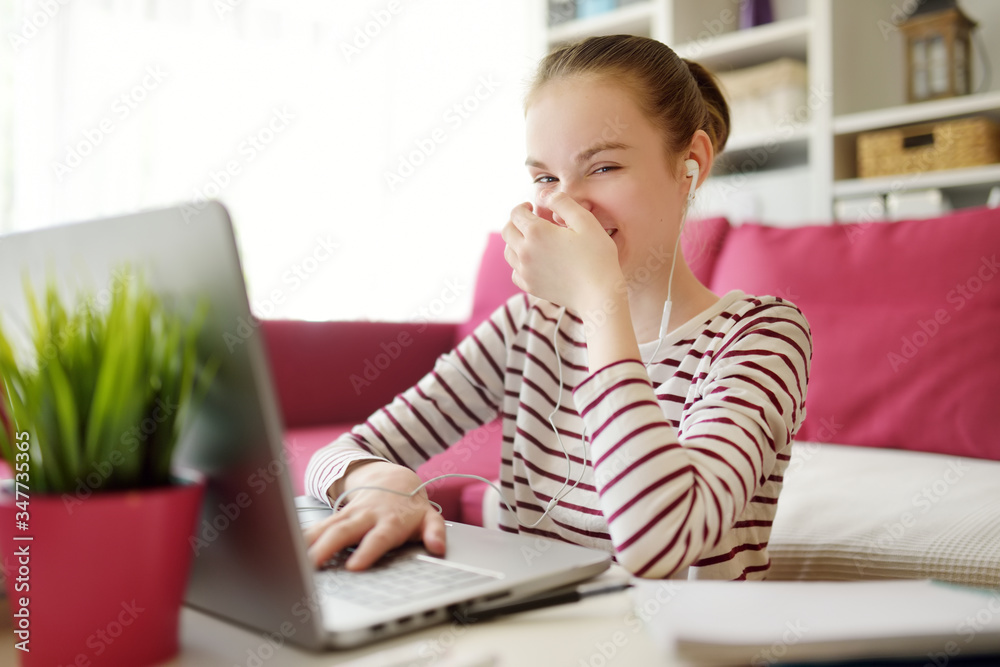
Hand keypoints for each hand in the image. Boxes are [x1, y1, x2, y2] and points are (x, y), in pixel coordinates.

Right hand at [303, 461, 445, 569]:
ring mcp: (349, 513)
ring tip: (293, 558)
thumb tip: (438, 547)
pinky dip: (302, 536)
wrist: (393, 477)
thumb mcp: (428, 517)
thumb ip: (435, 532)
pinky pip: (318, 525)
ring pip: (327, 526)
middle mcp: (367, 516)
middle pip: (344, 530)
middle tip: (311, 565)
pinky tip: (286, 546)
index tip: (354, 567)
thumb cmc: (409, 505)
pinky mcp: (336, 514)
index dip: (367, 551)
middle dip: (327, 547)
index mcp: (390, 520)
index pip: (379, 537)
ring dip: (310, 541)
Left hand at [501, 193, 622, 312]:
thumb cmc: (597, 256)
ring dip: (516, 242)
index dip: (522, 207)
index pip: (516, 213)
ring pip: (508, 251)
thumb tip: (544, 197)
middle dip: (516, 222)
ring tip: (532, 240)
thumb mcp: (585, 221)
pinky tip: (533, 261)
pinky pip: (515, 272)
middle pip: (507, 231)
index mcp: (536, 232)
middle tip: (530, 221)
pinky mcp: (530, 287)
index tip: (531, 207)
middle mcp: (525, 251)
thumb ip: (563, 203)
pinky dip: (519, 264)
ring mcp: (525, 271)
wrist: (599, 294)